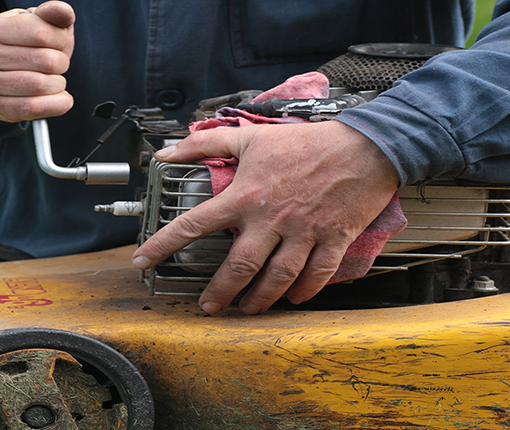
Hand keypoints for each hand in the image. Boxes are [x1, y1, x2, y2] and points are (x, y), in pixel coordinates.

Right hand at [0, 1, 74, 121]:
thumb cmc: (15, 47)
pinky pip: (33, 108)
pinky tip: (60, 98)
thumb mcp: (30, 23)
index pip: (41, 32)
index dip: (61, 39)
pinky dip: (56, 104)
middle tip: (56, 64)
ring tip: (55, 80)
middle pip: (45, 60)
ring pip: (40, 85)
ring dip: (59, 84)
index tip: (59, 43)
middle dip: (61, 63)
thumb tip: (64, 12)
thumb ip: (51, 14)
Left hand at [131, 121, 398, 314]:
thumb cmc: (307, 141)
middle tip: (209, 306)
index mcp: (246, 195)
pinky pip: (317, 274)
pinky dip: (304, 291)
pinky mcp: (333, 238)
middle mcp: (271, 218)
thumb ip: (205, 145)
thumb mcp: (251, 137)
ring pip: (277, 278)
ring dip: (259, 299)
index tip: (143, 260)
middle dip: (220, 292)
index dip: (163, 244)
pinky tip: (292, 299)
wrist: (366, 145)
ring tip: (247, 309)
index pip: (194, 224)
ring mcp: (303, 232)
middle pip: (239, 266)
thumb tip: (168, 151)